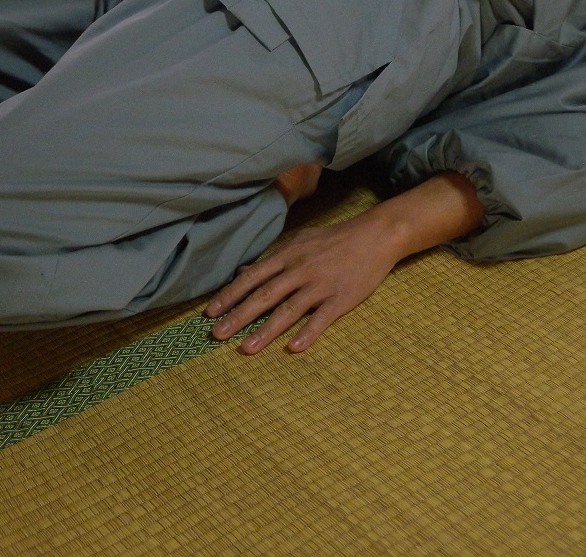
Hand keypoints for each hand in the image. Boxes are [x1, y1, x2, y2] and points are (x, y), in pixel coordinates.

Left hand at [204, 217, 402, 354]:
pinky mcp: (342, 298)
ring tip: (246, 349)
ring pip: (288, 311)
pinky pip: (322, 318)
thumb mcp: (300, 242)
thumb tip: (244, 271)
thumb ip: (273, 259)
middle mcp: (299, 270)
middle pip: (264, 296)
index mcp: (287, 256)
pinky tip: (293, 348)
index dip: (230, 295)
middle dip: (238, 316)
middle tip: (216, 334)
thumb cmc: (334, 240)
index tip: (210, 312)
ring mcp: (320, 285)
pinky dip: (308, 333)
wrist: (375, 236)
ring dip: (265, 331)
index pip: (252, 277)